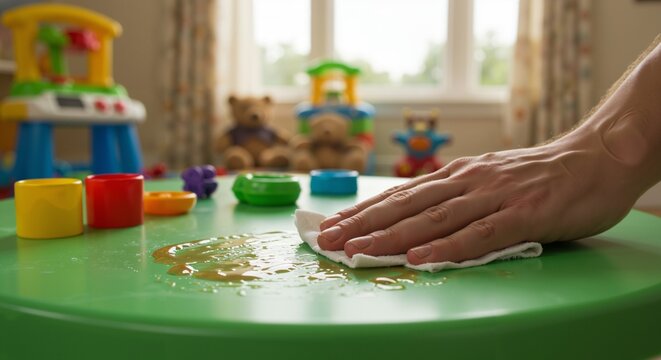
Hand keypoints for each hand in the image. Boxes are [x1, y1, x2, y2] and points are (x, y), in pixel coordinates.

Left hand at [317, 134, 643, 264]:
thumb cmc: (540, 176)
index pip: (401, 195)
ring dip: (392, 237)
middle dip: (363, 224)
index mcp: (459, 175)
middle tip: (327, 240)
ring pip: (434, 219)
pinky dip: (448, 247)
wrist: (596, 159)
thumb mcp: (489, 179)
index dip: (364, 211)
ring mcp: (495, 196)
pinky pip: (481, 234)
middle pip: (406, 206)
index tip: (332, 224)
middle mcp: (469, 181)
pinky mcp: (524, 214)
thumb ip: (456, 197)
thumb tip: (417, 216)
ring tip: (357, 251)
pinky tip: (420, 257)